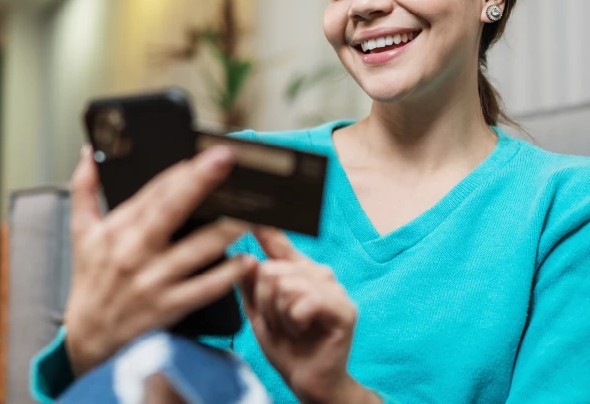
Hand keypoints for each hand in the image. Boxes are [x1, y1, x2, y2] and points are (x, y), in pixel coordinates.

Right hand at [63, 145, 253, 375]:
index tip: (208, 152)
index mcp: (119, 228)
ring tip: (252, 211)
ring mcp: (155, 279)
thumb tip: (89, 152)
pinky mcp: (170, 306)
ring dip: (226, 228)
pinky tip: (247, 259)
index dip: (183, 170)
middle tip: (226, 159)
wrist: (86, 340)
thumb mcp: (81, 233)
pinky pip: (205, 288)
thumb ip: (84, 189)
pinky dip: (228, 274)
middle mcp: (136, 251)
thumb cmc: (90, 281)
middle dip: (200, 182)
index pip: (154, 191)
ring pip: (197, 248)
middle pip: (172, 209)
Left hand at [240, 227, 379, 403]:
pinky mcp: (344, 308)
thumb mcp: (258, 314)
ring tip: (292, 328)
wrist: (309, 381)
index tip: (251, 207)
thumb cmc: (287, 346)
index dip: (266, 224)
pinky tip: (303, 329)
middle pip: (271, 269)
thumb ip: (250, 285)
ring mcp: (334, 288)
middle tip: (280, 322)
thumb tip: (245, 255)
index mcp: (298, 271)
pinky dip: (295, 320)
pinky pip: (305, 301)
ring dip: (280, 315)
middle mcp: (318, 272)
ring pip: (286, 285)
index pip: (278, 242)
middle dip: (266, 303)